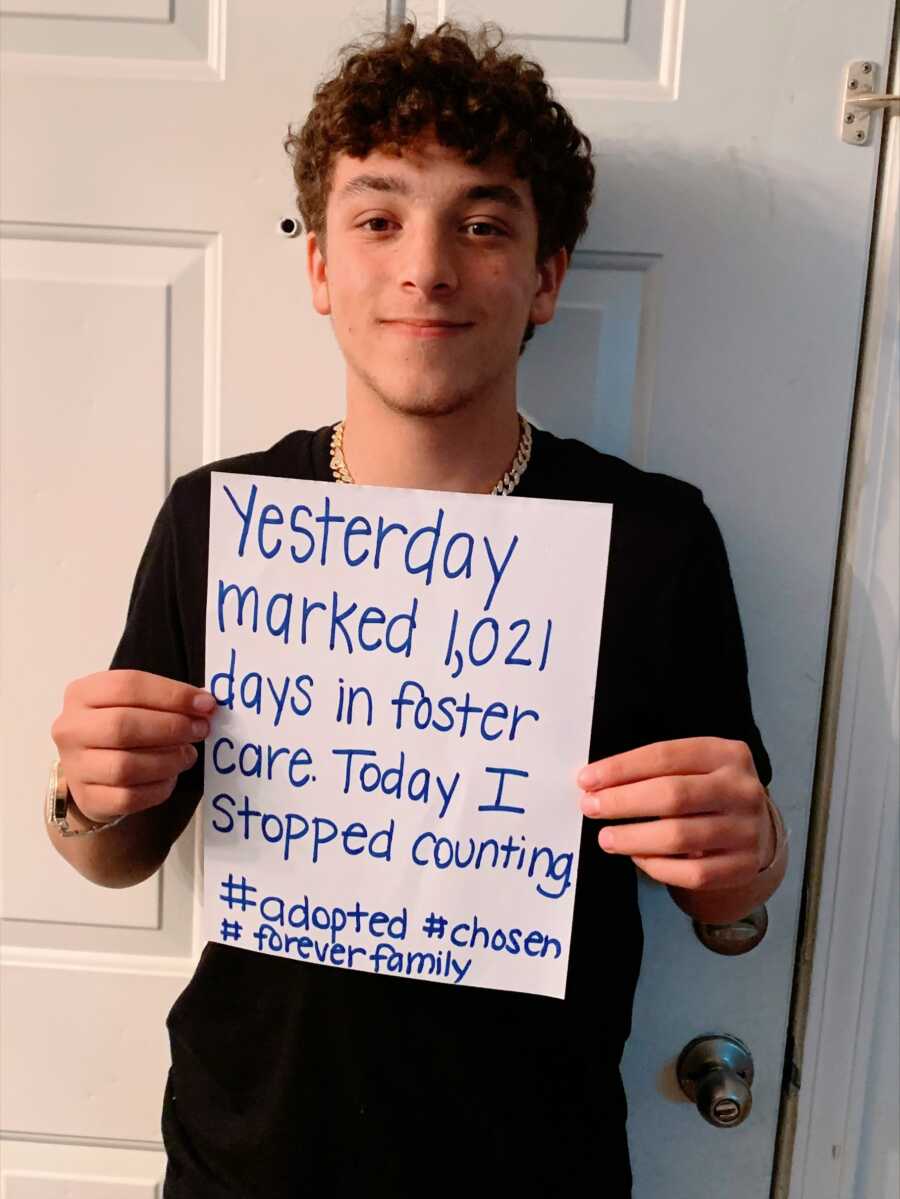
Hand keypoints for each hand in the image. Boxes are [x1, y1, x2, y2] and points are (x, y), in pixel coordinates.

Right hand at [50, 670, 215, 825]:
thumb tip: (204, 705)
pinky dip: (158, 788)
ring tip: (188, 755)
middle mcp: (71, 728)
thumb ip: (164, 700)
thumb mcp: (134, 703)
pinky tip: (171, 778)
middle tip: (200, 730)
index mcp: (82, 694)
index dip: (171, 694)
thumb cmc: (119, 728)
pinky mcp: (88, 798)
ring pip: (125, 766)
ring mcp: (75, 766)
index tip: (205, 703)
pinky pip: (129, 797)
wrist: (92, 773)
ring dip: (168, 760)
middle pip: (123, 724)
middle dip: (171, 727)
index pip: (128, 685)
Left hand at [577, 737, 774, 891]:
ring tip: (606, 837)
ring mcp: (746, 830)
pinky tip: (638, 857)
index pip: (665, 756)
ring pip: (680, 836)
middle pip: (673, 795)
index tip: (587, 779)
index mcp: (726, 754)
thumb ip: (654, 770)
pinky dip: (657, 866)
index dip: (621, 768)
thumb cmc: (709, 791)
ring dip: (633, 838)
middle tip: (591, 806)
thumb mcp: (694, 767)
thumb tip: (597, 783)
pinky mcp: (743, 866)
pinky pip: (692, 872)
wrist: (757, 829)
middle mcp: (742, 790)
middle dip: (623, 801)